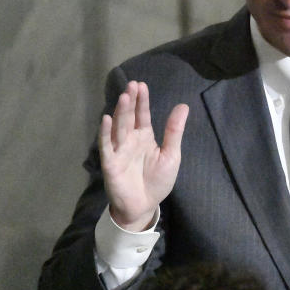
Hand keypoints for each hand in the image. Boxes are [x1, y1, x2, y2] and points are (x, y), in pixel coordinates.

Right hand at [99, 81, 187, 230]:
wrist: (144, 205)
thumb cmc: (157, 181)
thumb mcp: (171, 155)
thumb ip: (174, 131)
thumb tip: (183, 105)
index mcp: (145, 137)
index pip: (143, 115)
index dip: (142, 101)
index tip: (142, 85)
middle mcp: (130, 140)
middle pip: (129, 117)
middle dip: (131, 102)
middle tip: (132, 84)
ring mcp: (119, 150)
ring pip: (119, 128)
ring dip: (120, 112)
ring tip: (124, 97)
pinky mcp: (110, 162)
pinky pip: (107, 145)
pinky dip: (106, 133)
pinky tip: (106, 119)